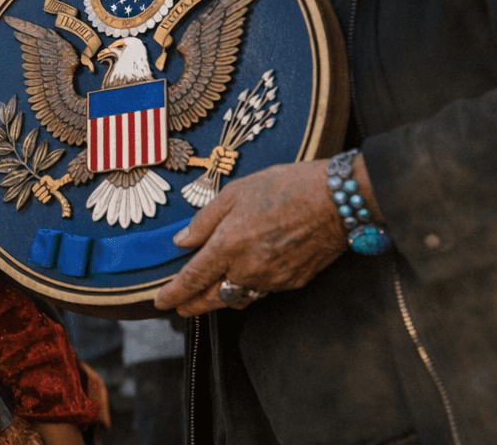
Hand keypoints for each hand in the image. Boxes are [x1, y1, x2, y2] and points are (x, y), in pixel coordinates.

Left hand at [153, 159, 347, 315]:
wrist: (336, 200)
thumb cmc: (286, 188)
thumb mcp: (235, 193)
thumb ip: (205, 220)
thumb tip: (182, 240)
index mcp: (228, 245)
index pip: (193, 278)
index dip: (174, 293)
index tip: (160, 302)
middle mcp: (248, 269)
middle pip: (212, 298)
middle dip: (192, 305)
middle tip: (179, 307)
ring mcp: (272, 280)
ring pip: (238, 298)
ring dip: (220, 298)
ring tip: (209, 292)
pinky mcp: (293, 283)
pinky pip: (262, 292)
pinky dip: (248, 288)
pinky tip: (245, 278)